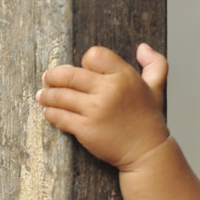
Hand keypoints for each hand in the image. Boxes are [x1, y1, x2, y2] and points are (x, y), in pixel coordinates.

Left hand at [36, 43, 169, 171]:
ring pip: (60, 96)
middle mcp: (109, 90)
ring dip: (47, 95)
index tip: (80, 69)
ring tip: (43, 96)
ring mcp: (95, 110)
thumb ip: (154, 64)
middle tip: (46, 78)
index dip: (84, 61)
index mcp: (124, 76)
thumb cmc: (148, 120)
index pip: (94, 56)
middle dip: (53, 76)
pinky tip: (49, 112)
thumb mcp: (156, 88)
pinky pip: (59, 117)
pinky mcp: (85, 129)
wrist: (147, 152)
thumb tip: (142, 47)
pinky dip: (50, 113)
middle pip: (69, 75)